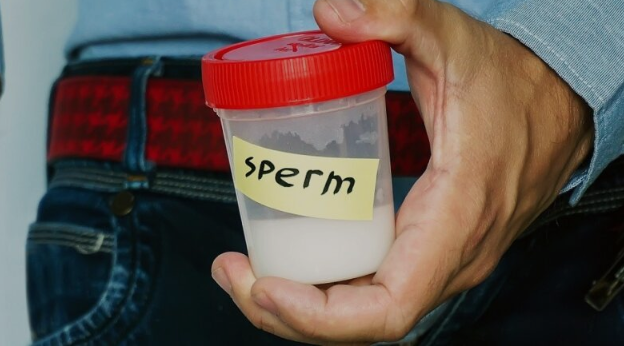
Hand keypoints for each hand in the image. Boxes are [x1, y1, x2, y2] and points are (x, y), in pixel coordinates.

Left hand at [211, 0, 593, 342]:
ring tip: (244, 273)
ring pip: (366, 313)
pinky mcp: (431, 253)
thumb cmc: (511, 83)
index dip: (320, 316)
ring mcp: (443, 262)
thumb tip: (331, 10)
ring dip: (300, 307)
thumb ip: (397, 14)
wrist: (563, 103)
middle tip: (232, 273)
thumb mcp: (452, 38)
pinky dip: (325, 292)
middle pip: (363, 322)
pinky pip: (375, 291)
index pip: (388, 308)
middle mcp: (451, 258)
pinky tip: (285, 268)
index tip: (266, 286)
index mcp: (454, 220)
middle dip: (288, 313)